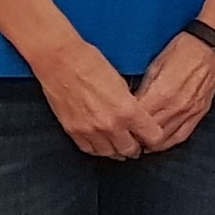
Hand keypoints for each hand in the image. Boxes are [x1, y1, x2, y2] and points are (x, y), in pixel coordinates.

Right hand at [29, 36, 167, 160]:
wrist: (60, 61)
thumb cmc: (92, 63)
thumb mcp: (123, 83)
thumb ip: (131, 105)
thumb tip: (137, 118)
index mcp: (128, 110)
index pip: (152, 137)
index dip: (154, 138)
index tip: (152, 135)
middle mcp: (110, 125)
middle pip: (130, 150)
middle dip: (136, 147)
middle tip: (137, 142)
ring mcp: (89, 130)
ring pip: (109, 153)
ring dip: (116, 150)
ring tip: (119, 144)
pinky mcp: (72, 130)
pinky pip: (88, 149)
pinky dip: (97, 148)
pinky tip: (101, 143)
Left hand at [134, 29, 214, 152]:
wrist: (212, 47)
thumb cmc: (183, 50)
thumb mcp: (155, 65)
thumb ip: (143, 88)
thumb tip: (130, 104)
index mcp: (162, 93)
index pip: (136, 119)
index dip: (123, 123)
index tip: (116, 123)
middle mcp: (176, 107)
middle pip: (148, 134)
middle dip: (134, 136)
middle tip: (122, 135)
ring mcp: (189, 112)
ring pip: (164, 140)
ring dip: (149, 143)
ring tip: (137, 140)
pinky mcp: (199, 114)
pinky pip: (181, 137)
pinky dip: (167, 142)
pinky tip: (157, 142)